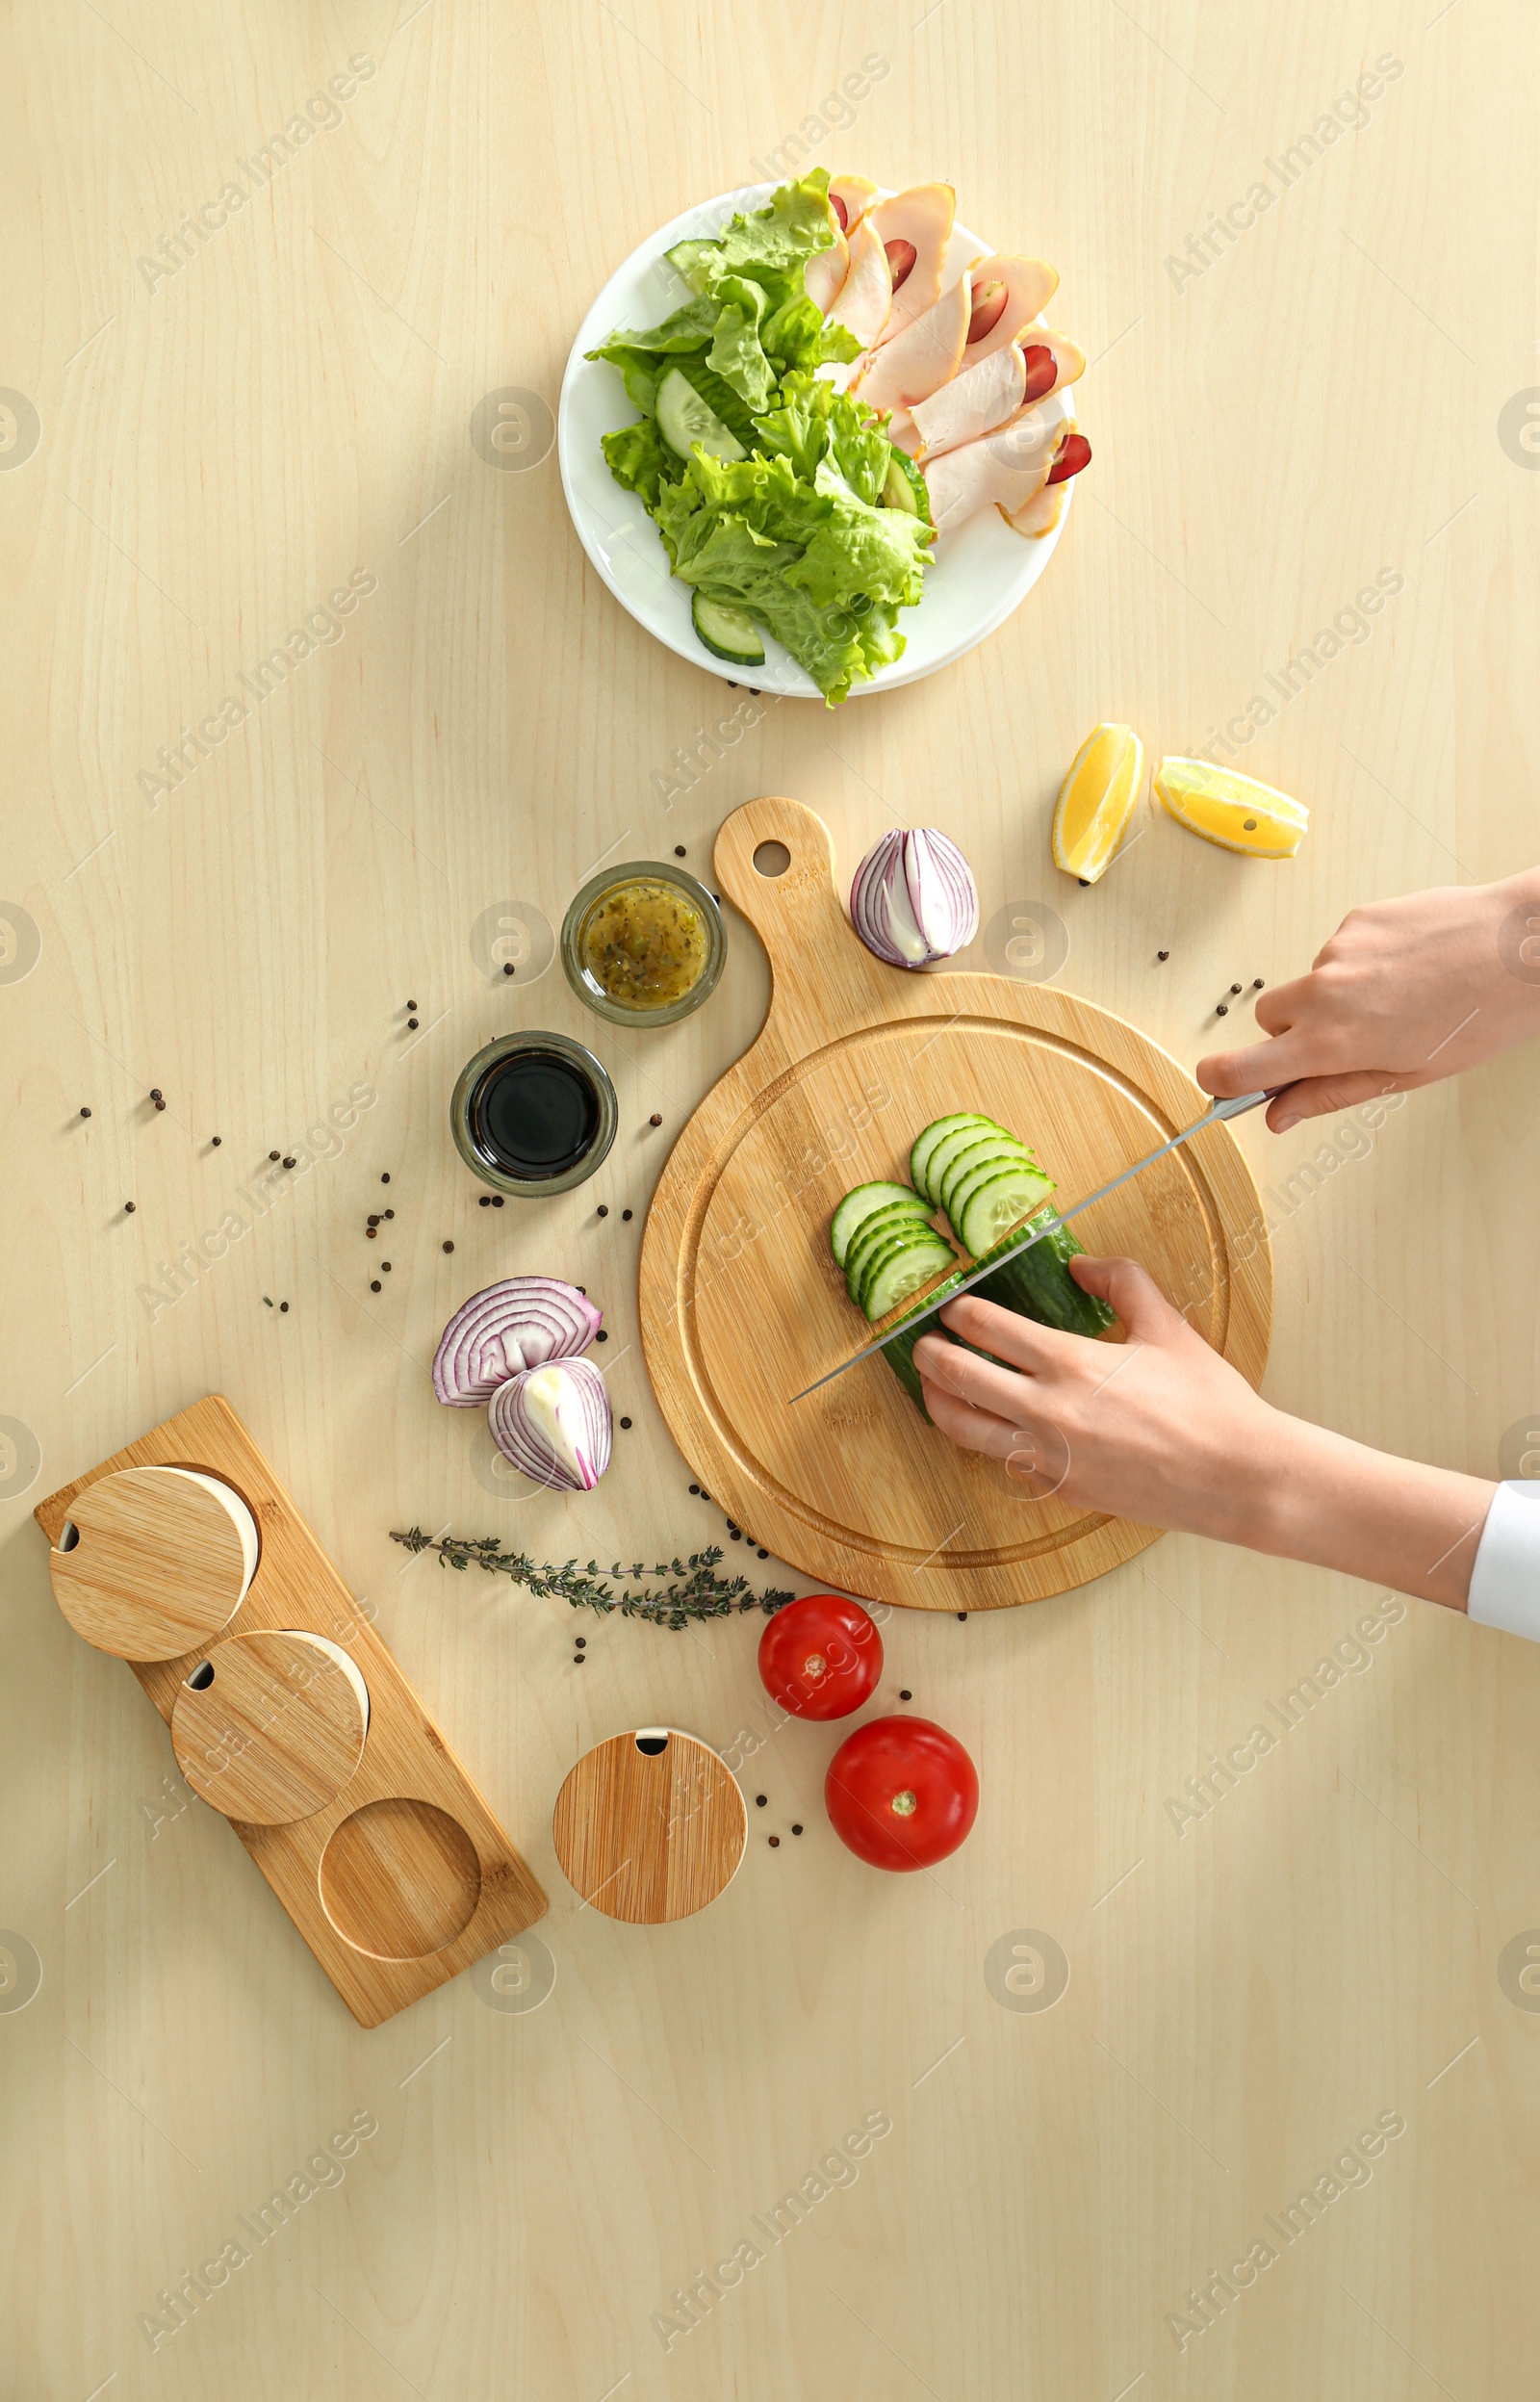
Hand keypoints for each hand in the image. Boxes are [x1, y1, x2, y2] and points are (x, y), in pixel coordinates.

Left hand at [914, 1257, 1276, 1541]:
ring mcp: (1048, 1457)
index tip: (951, 1305)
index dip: (958, 1311)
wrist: (1235, 1475)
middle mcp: (1047, 1411)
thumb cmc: (1208, 1401)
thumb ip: (1121, 1282)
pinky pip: (1005, 1463)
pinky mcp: (1059, 1490)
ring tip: (936, 1387)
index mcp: (1070, 1362)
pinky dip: (991, 1441)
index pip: (986, 1328)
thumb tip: (1082, 1264)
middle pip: (956, 1377)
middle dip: (930, 1354)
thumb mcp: (1167, 1325)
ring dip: (940, 1402)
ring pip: (963, 1429)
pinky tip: (996, 1428)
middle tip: (923, 1342)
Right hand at [1196, 869, 1539, 1131]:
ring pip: (1310, 983)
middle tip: (1341, 1043)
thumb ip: (1333, 1093)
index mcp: (1333, 1043)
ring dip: (1336, 996)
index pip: (1242, 1068)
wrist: (1522, 947)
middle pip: (1268, 1020)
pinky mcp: (1358, 919)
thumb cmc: (1481, 1015)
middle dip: (1290, 1035)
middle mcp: (1324, 993)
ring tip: (1399, 998)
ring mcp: (1339, 950)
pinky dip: (1362, 964)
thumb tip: (1282, 1114)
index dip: (1221, 1082)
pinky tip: (1407, 968)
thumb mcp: (1407, 1075)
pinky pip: (1340, 950)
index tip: (1218, 1086)